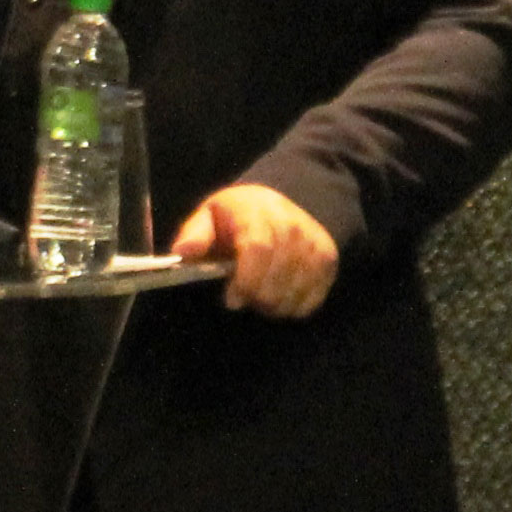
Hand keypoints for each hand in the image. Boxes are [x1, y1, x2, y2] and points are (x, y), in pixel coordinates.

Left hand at [170, 180, 338, 316]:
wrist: (279, 204)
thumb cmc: (236, 216)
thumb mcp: (208, 216)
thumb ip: (195, 234)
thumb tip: (183, 252)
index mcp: (257, 213)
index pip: (259, 248)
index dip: (246, 280)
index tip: (231, 300)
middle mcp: (293, 226)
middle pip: (280, 274)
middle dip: (258, 296)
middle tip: (243, 300)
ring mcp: (315, 243)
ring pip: (298, 289)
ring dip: (275, 305)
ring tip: (259, 298)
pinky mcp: (329, 260)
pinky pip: (314, 297)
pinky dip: (294, 307)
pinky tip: (278, 299)